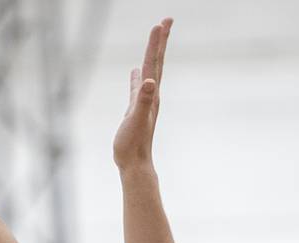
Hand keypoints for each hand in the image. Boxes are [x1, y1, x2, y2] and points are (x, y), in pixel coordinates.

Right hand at [113, 19, 171, 171]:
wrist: (134, 165)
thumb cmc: (133, 145)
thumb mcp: (135, 120)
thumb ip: (142, 100)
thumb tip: (149, 82)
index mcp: (150, 95)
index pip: (152, 63)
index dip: (155, 43)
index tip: (160, 23)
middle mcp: (151, 96)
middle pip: (155, 63)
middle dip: (159, 42)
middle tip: (165, 21)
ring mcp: (144, 102)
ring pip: (149, 72)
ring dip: (151, 55)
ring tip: (154, 40)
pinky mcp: (136, 110)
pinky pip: (138, 87)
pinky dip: (137, 76)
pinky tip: (135, 73)